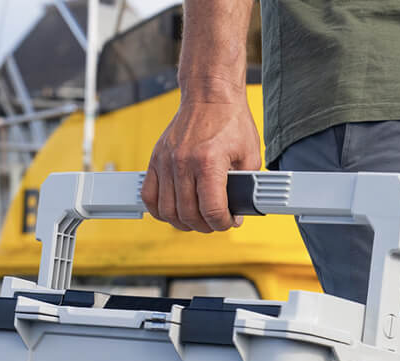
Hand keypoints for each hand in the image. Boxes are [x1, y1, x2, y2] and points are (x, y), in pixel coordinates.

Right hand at [141, 92, 261, 232]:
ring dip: (183, 222)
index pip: (212, 210)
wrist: (210, 95)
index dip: (223, 224)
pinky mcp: (156, 159)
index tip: (228, 221)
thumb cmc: (231, 122)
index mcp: (208, 162)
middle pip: (189, 215)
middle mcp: (183, 162)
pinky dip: (159, 210)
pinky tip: (174, 211)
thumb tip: (236, 214)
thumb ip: (245, 188)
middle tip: (214, 222)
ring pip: (167, 210)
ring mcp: (166, 161)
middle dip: (205, 226)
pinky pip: (149, 196)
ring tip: (196, 219)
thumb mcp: (250, 156)